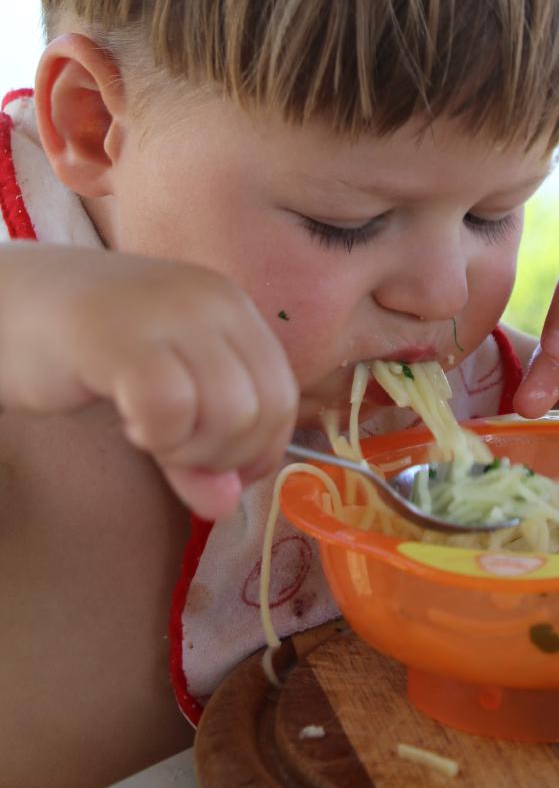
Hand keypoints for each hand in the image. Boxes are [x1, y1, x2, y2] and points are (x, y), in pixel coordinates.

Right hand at [0, 244, 298, 517]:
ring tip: (147, 431)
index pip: (283, 395)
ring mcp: (170, 312)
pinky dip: (156, 435)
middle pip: (264, 410)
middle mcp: (211, 300)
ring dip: (189, 448)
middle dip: (223, 456)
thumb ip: (200, 446)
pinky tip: (127, 422)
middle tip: (170, 448)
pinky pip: (172, 407)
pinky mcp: (121, 335)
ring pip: (230, 412)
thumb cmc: (85, 349)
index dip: (259, 450)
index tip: (215, 468)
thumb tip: (227, 506)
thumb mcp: (160, 394)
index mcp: (231, 307)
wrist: (7, 303)